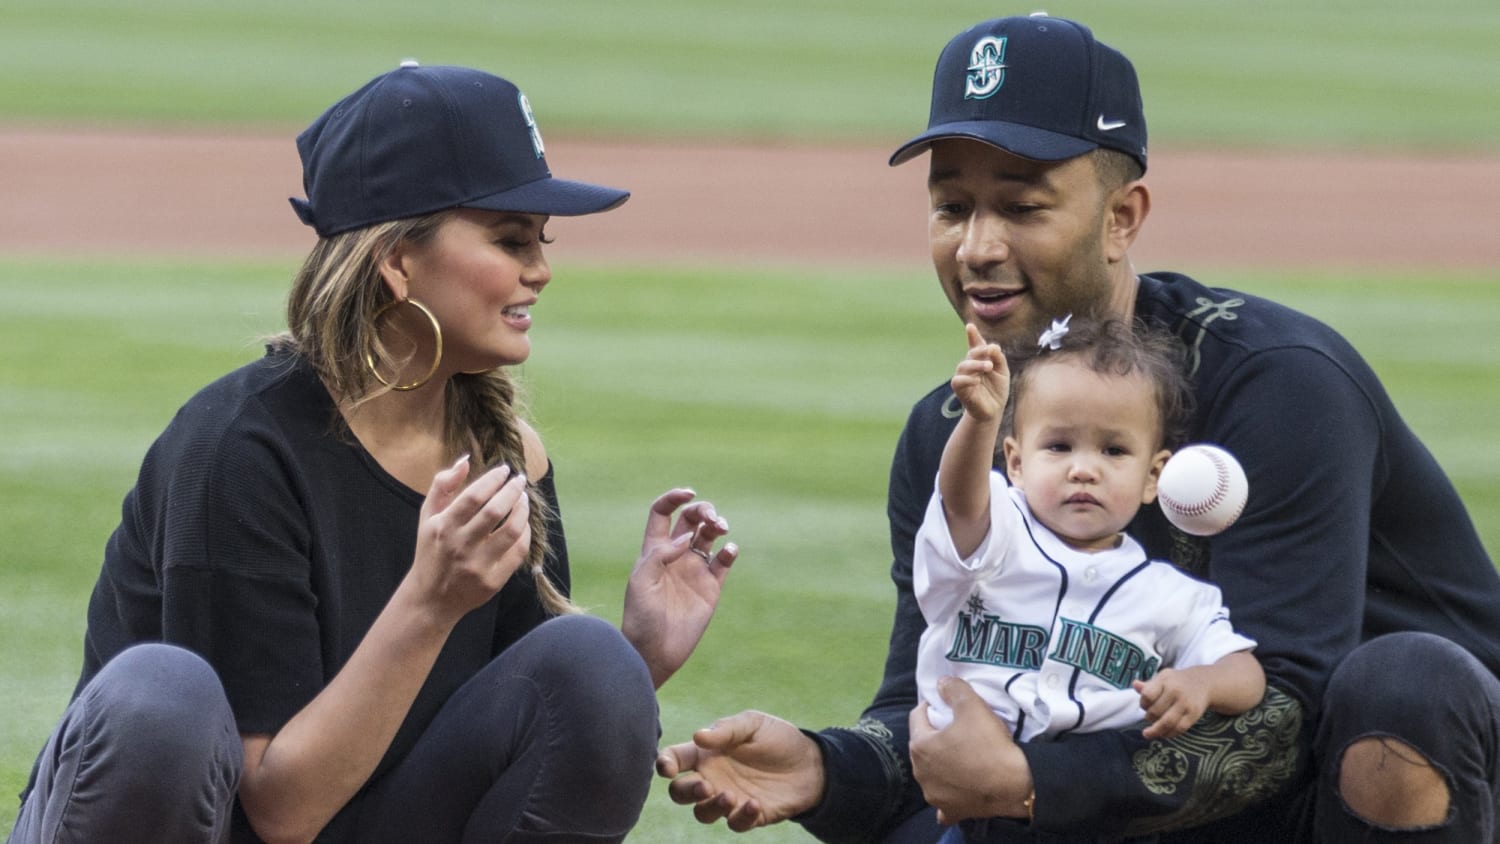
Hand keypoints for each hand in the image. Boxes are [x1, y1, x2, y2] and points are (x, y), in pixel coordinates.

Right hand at [407, 455, 531, 625]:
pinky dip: (525, 534)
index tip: (505, 470)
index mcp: (443, 527)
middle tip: (520, 480)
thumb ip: (442, 485)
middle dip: (512, 490)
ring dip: (522, 510)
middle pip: (495, 511)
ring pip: (511, 531)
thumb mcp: (428, 516)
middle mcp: (460, 546)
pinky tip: (523, 523)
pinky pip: (517, 552)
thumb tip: (465, 460)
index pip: (473, 496)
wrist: (431, 598)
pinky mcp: (492, 582)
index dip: (493, 479)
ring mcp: (477, 565)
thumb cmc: (431, 550)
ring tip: (524, 499)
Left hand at [621, 489, 737, 687]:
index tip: (689, 493)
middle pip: (691, 520)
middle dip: (703, 510)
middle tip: (711, 519)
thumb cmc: (641, 618)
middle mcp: (676, 556)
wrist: (654, 652)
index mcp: (655, 550)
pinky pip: (723, 563)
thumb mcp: (641, 582)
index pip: (663, 514)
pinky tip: (728, 551)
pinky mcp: (711, 588)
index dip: (674, 498)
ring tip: (721, 529)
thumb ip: (660, 555)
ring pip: (709, 537)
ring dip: (717, 525)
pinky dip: (730, 552)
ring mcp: (694, 571)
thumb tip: (685, 537)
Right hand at [656, 710, 824, 830]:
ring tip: (730, 796)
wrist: (811, 762)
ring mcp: (729, 798)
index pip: (675, 759)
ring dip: (711, 808)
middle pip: (680, 793)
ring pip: (702, 813)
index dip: (664, 764)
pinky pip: (735, 824)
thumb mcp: (753, 724)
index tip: (669, 768)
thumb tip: (697, 737)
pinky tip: (754, 803)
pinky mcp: (749, 815)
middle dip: (685, 792)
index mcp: (707, 753)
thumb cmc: (778, 738)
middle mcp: (712, 778)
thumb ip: (725, 730)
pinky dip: (741, 817)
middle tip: (706, 785)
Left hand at [909, 677, 1032, 824]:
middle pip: (922, 746)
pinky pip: (944, 803)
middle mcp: (920, 774)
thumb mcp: (973, 707)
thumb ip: (954, 690)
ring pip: (931, 773)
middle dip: (935, 736)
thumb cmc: (990, 745)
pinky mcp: (950, 811)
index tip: (947, 705)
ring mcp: (934, 796)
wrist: (1016, 786)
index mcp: (920, 746)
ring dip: (940, 764)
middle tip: (956, 729)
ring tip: (960, 755)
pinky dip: (949, 795)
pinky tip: (958, 790)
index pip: (917, 717)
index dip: (931, 707)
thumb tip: (941, 683)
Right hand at [951, 324, 1009, 422]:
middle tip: (992, 353)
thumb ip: (999, 358)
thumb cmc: (997, 390)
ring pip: (964, 365)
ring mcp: (963, 377)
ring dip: (976, 364)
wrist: (993, 410)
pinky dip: (967, 378)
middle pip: (972, 353)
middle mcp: (970, 366)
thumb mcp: (1003, 372)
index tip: (970, 326)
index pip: (976, 345)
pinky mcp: (959, 389)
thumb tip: (992, 346)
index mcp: (980, 360)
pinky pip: (958, 380)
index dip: (973, 336)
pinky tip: (977, 380)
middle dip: (981, 351)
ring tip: (988, 366)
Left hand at [1133, 669, 1210, 739]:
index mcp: (1165, 680)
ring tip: (1148, 733)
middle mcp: (1175, 691)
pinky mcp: (1193, 714)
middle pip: (1156, 711)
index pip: (1147, 695)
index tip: (1144, 705)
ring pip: (1167, 723)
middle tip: (1149, 718)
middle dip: (1149, 718)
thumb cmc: (1177, 681)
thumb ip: (1148, 685)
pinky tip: (1162, 734)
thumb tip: (1135, 685)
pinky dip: (1168, 734)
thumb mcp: (1163, 678)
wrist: (1204, 683)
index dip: (1143, 703)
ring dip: (1155, 731)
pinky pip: (1179, 728)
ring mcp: (1185, 704)